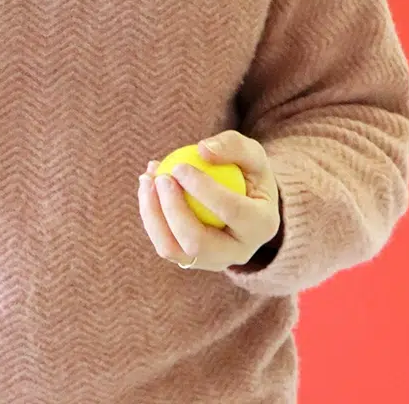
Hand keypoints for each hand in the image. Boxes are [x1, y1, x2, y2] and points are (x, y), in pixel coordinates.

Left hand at [139, 131, 281, 272]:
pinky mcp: (191, 261)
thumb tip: (202, 150)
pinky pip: (164, 245)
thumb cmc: (248, 174)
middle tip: (160, 178)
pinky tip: (146, 186)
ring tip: (146, 179)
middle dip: (173, 210)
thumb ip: (233, 146)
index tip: (179, 166)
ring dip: (153, 215)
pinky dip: (150, 217)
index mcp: (262, 226)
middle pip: (197, 242)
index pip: (232, 212)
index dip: (203, 190)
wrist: (246, 204)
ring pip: (173, 250)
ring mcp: (213, 261)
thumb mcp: (252, 154)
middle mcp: (239, 253)